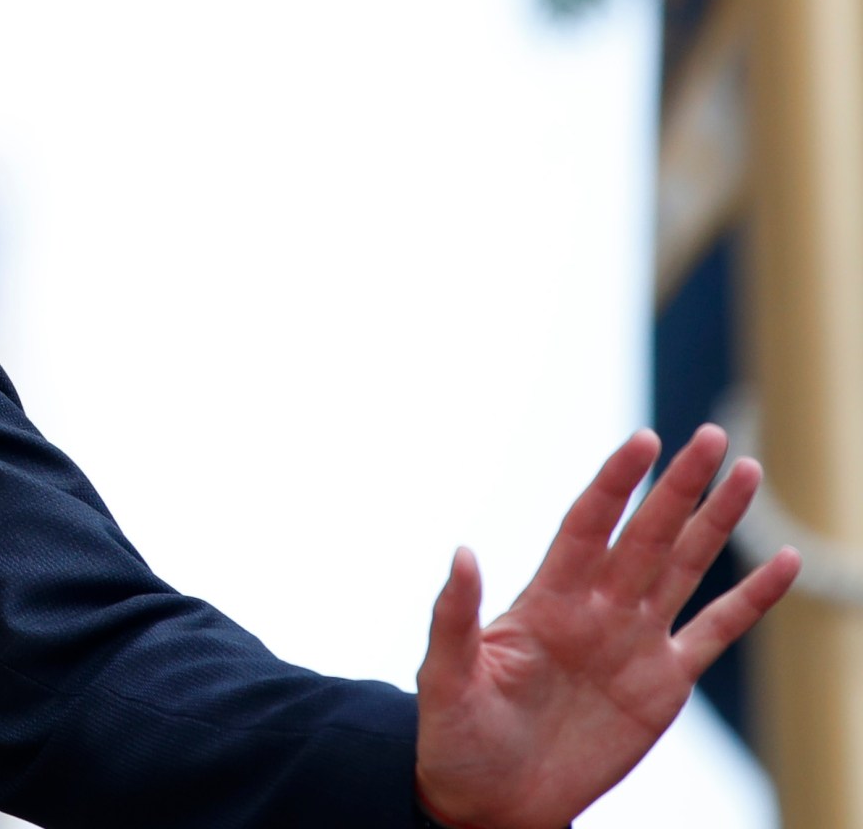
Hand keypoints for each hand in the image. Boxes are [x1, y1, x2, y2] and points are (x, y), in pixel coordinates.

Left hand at [412, 425, 801, 828]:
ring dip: (715, 522)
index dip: (614, 484)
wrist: (490, 799)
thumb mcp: (444, 677)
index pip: (586, 526)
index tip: (642, 441)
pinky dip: (751, 600)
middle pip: (645, 534)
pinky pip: (716, 631)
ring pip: (683, 567)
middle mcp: (595, 609)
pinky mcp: (663, 684)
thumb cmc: (456, 736)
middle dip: (677, 487)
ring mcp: (633, 642)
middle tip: (709, 436)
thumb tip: (461, 552)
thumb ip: (453, 617)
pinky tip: (784, 564)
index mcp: (545, 600)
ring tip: (746, 470)